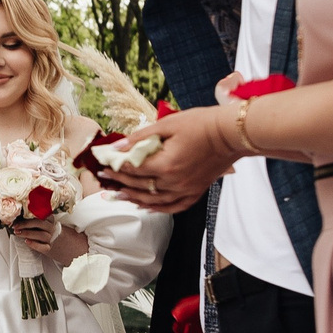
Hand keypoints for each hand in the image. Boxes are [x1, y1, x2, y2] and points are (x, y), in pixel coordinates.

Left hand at [12, 218, 90, 265]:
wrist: (78, 252)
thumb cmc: (68, 240)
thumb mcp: (59, 228)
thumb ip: (49, 223)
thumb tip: (34, 218)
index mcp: (55, 223)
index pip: (42, 216)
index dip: (31, 215)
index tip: (21, 214)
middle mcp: (54, 230)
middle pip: (38, 223)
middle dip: (25, 223)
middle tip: (15, 225)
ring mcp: (53, 240)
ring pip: (38, 234)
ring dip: (26, 233)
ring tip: (17, 232)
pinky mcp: (51, 250)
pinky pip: (41, 247)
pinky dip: (34, 244)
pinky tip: (26, 242)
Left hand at [112, 106, 241, 212]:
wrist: (230, 133)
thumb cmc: (201, 124)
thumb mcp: (167, 124)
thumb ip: (140, 138)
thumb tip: (116, 147)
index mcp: (165, 164)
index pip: (132, 170)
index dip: (115, 168)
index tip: (102, 165)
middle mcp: (174, 182)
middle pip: (140, 187)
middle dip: (120, 183)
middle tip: (105, 179)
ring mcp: (186, 190)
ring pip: (153, 201)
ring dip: (134, 198)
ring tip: (119, 196)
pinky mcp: (195, 192)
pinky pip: (172, 207)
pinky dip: (157, 208)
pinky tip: (146, 206)